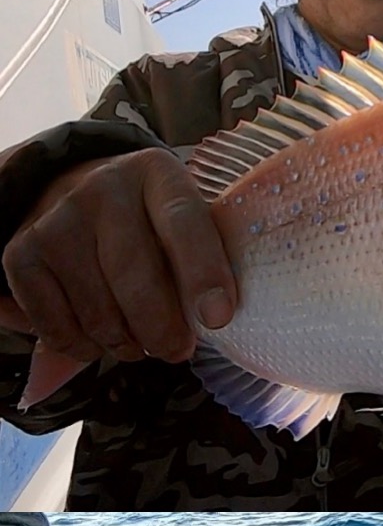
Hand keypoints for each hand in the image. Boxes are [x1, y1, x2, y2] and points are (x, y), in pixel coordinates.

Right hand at [0, 149, 236, 363]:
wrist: (78, 199)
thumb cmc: (153, 226)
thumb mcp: (189, 224)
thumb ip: (207, 260)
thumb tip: (213, 321)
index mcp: (158, 175)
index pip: (183, 222)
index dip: (202, 274)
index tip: (217, 319)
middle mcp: (102, 188)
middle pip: (135, 277)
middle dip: (163, 330)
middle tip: (177, 350)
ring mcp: (57, 220)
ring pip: (98, 313)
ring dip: (126, 344)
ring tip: (140, 340)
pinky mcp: (22, 255)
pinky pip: (58, 327)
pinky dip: (85, 348)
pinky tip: (100, 337)